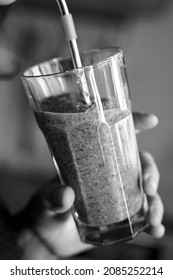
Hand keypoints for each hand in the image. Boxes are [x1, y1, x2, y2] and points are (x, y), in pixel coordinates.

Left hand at [16, 112, 163, 259]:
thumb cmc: (46, 209)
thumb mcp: (46, 199)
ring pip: (145, 192)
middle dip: (150, 171)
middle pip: (138, 164)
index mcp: (92, 162)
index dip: (135, 125)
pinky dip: (152, 223)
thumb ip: (53, 197)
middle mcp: (108, 175)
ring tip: (152, 217)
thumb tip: (65, 196)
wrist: (47, 237)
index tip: (150, 121)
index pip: (115, 137)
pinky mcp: (119, 217)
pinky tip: (156, 230)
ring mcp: (116, 197)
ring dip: (155, 201)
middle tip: (148, 184)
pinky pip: (141, 218)